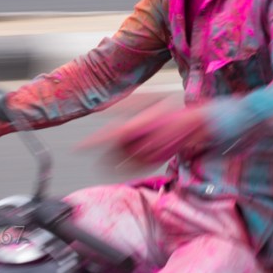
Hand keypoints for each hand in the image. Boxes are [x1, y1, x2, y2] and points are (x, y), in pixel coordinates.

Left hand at [78, 102, 208, 172]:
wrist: (194, 126)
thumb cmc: (172, 111)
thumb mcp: (149, 102)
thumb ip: (126, 105)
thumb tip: (104, 107)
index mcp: (135, 127)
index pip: (107, 136)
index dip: (91, 143)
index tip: (78, 148)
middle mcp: (139, 143)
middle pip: (113, 150)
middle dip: (104, 149)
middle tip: (95, 147)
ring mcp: (147, 155)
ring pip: (121, 160)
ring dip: (112, 159)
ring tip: (105, 158)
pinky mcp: (153, 163)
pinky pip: (132, 170)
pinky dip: (122, 169)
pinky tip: (117, 167)